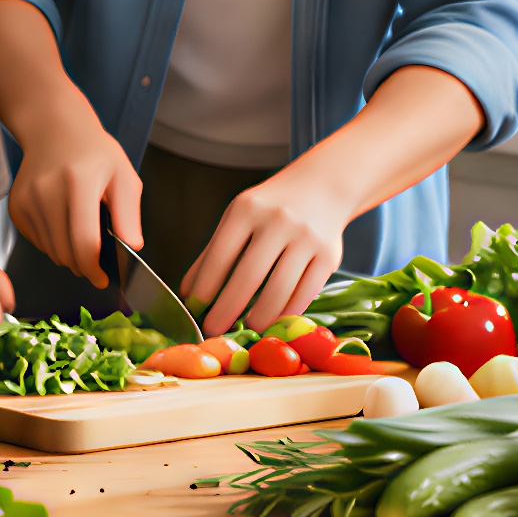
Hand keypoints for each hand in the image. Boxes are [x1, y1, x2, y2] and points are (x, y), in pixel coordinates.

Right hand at [4, 94, 139, 288]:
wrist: (54, 128)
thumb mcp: (124, 176)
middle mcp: (47, 191)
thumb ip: (129, 215)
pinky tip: (63, 224)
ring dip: (67, 255)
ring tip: (80, 235)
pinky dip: (52, 243)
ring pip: (50, 251)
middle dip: (83, 265)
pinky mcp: (16, 206)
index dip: (94, 269)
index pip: (84, 242)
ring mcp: (27, 199)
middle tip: (95, 261)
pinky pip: (36, 242)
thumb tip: (132, 247)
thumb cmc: (94, 152)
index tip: (102, 278)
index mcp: (79, 182)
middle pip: (65, 253)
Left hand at [180, 171, 348, 335]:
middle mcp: (278, 221)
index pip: (220, 256)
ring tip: (247, 328)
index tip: (195, 311)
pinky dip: (286, 313)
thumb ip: (213, 253)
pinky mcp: (329, 256)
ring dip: (259, 318)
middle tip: (214, 330)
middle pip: (248, 277)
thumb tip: (188, 293)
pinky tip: (274, 321)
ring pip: (279, 291)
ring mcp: (307, 239)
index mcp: (247, 209)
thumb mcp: (238, 218)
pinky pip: (304, 294)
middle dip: (227, 310)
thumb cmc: (271, 207)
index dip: (206, 288)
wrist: (322, 186)